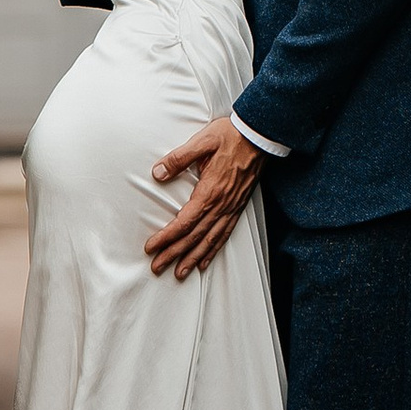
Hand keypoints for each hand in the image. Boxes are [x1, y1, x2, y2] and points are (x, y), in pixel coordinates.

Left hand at [146, 115, 262, 279]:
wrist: (259, 136)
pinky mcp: (238, 207)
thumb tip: (158, 173)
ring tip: (180, 273)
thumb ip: (179, 158)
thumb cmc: (230, 136)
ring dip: (193, 258)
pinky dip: (214, 250)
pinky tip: (206, 260)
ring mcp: (231, 208)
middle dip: (174, 254)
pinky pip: (225, 234)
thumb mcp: (202, 140)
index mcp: (210, 191)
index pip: (184, 222)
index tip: (151, 248)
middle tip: (157, 267)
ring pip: (210, 240)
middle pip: (194, 236)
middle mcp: (221, 205)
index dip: (166, 237)